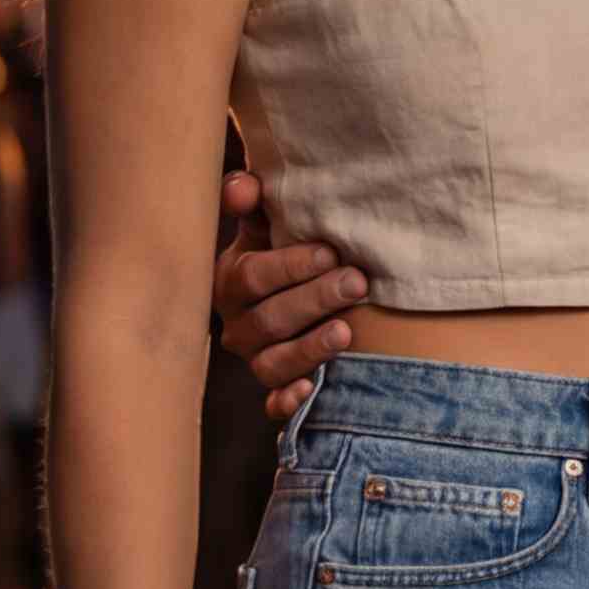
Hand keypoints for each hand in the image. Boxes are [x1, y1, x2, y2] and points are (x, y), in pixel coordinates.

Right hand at [211, 170, 354, 425]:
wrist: (296, 293)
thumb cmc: (284, 251)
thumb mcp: (268, 227)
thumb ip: (255, 204)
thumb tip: (243, 185)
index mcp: (231, 282)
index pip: (252, 277)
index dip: (290, 266)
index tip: (331, 251)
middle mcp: (238, 326)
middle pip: (269, 320)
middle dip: (314, 300)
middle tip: (356, 282)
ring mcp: (256, 359)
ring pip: (273, 363)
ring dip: (309, 349)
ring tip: (347, 332)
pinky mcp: (276, 389)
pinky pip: (274, 404)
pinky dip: (289, 401)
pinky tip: (312, 391)